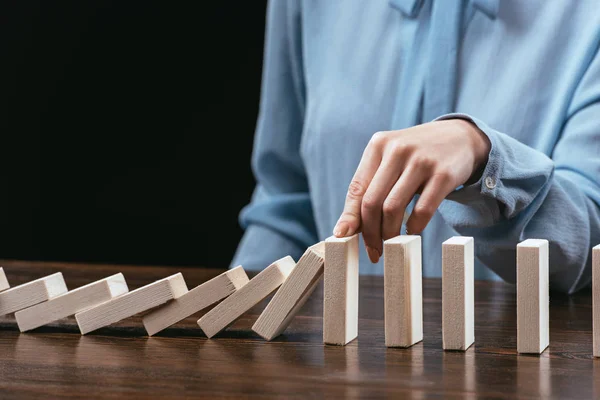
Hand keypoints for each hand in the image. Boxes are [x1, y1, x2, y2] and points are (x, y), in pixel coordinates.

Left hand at [333, 119, 490, 262]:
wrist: (461, 137)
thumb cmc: (417, 156)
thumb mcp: (390, 160)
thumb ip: (370, 187)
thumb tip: (347, 228)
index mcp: (378, 145)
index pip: (356, 188)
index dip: (349, 218)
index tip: (343, 238)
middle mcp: (397, 150)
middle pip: (372, 202)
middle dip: (369, 232)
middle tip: (373, 250)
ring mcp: (421, 161)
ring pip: (393, 209)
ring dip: (388, 234)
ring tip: (390, 244)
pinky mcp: (444, 175)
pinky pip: (422, 211)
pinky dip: (413, 228)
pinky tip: (411, 231)